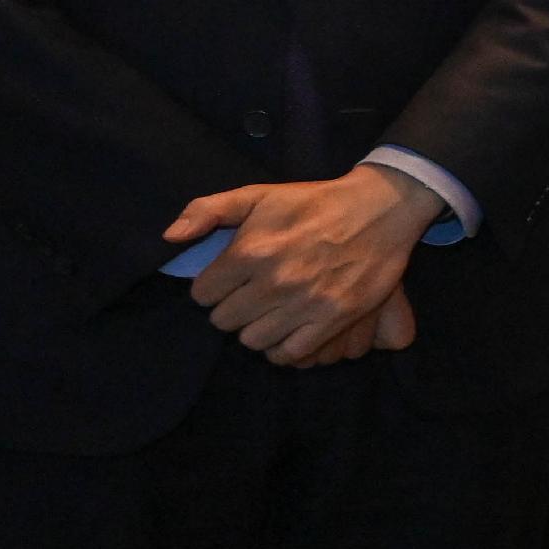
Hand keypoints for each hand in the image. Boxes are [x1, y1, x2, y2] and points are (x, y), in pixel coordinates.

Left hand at [165, 165, 439, 366]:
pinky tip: (285, 331)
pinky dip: (281, 348)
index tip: (226, 281)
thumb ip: (206, 210)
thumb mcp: (257, 194)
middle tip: (248, 296)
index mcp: (251, 250)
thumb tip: (171, 237)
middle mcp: (274, 281)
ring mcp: (304, 304)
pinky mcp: (333, 320)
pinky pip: (289, 354)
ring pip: (252, 341)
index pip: (203, 293)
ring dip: (255, 329)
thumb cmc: (312, 202)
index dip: (211, 287)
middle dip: (231, 308)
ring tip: (267, 313)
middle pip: (225, 321)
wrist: (378, 210)